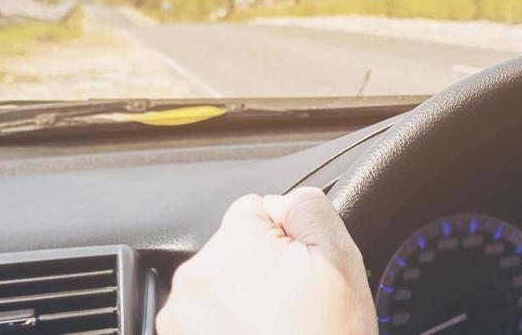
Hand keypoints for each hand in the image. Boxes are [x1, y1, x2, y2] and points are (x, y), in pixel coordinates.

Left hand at [156, 187, 377, 334]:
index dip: (288, 236)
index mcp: (230, 249)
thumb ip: (310, 208)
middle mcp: (193, 282)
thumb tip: (286, 200)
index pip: (256, 208)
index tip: (302, 271)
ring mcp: (181, 322)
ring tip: (280, 331)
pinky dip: (231, 330)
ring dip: (245, 302)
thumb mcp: (341, 260)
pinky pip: (210, 322)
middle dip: (263, 269)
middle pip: (235, 250)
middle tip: (296, 307)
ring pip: (222, 288)